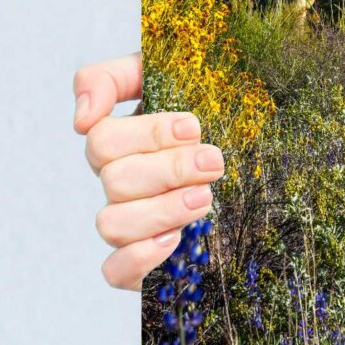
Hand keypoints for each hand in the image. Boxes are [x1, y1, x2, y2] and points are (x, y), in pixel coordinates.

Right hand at [74, 52, 223, 289]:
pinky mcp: (145, 261)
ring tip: (205, 198)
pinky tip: (175, 239)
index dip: (147, 134)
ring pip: (112, 224)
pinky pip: (115, 271)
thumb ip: (112, 78)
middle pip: (114, 181)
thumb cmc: (214, 107)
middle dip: (169, 169)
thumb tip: (81, 118)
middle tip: (214, 161)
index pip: (102, 140)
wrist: (263, 150)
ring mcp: (132, 223)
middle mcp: (122, 184)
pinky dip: (140, 257)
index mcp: (123, 143)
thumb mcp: (169, 73)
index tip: (194, 126)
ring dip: (161, 210)